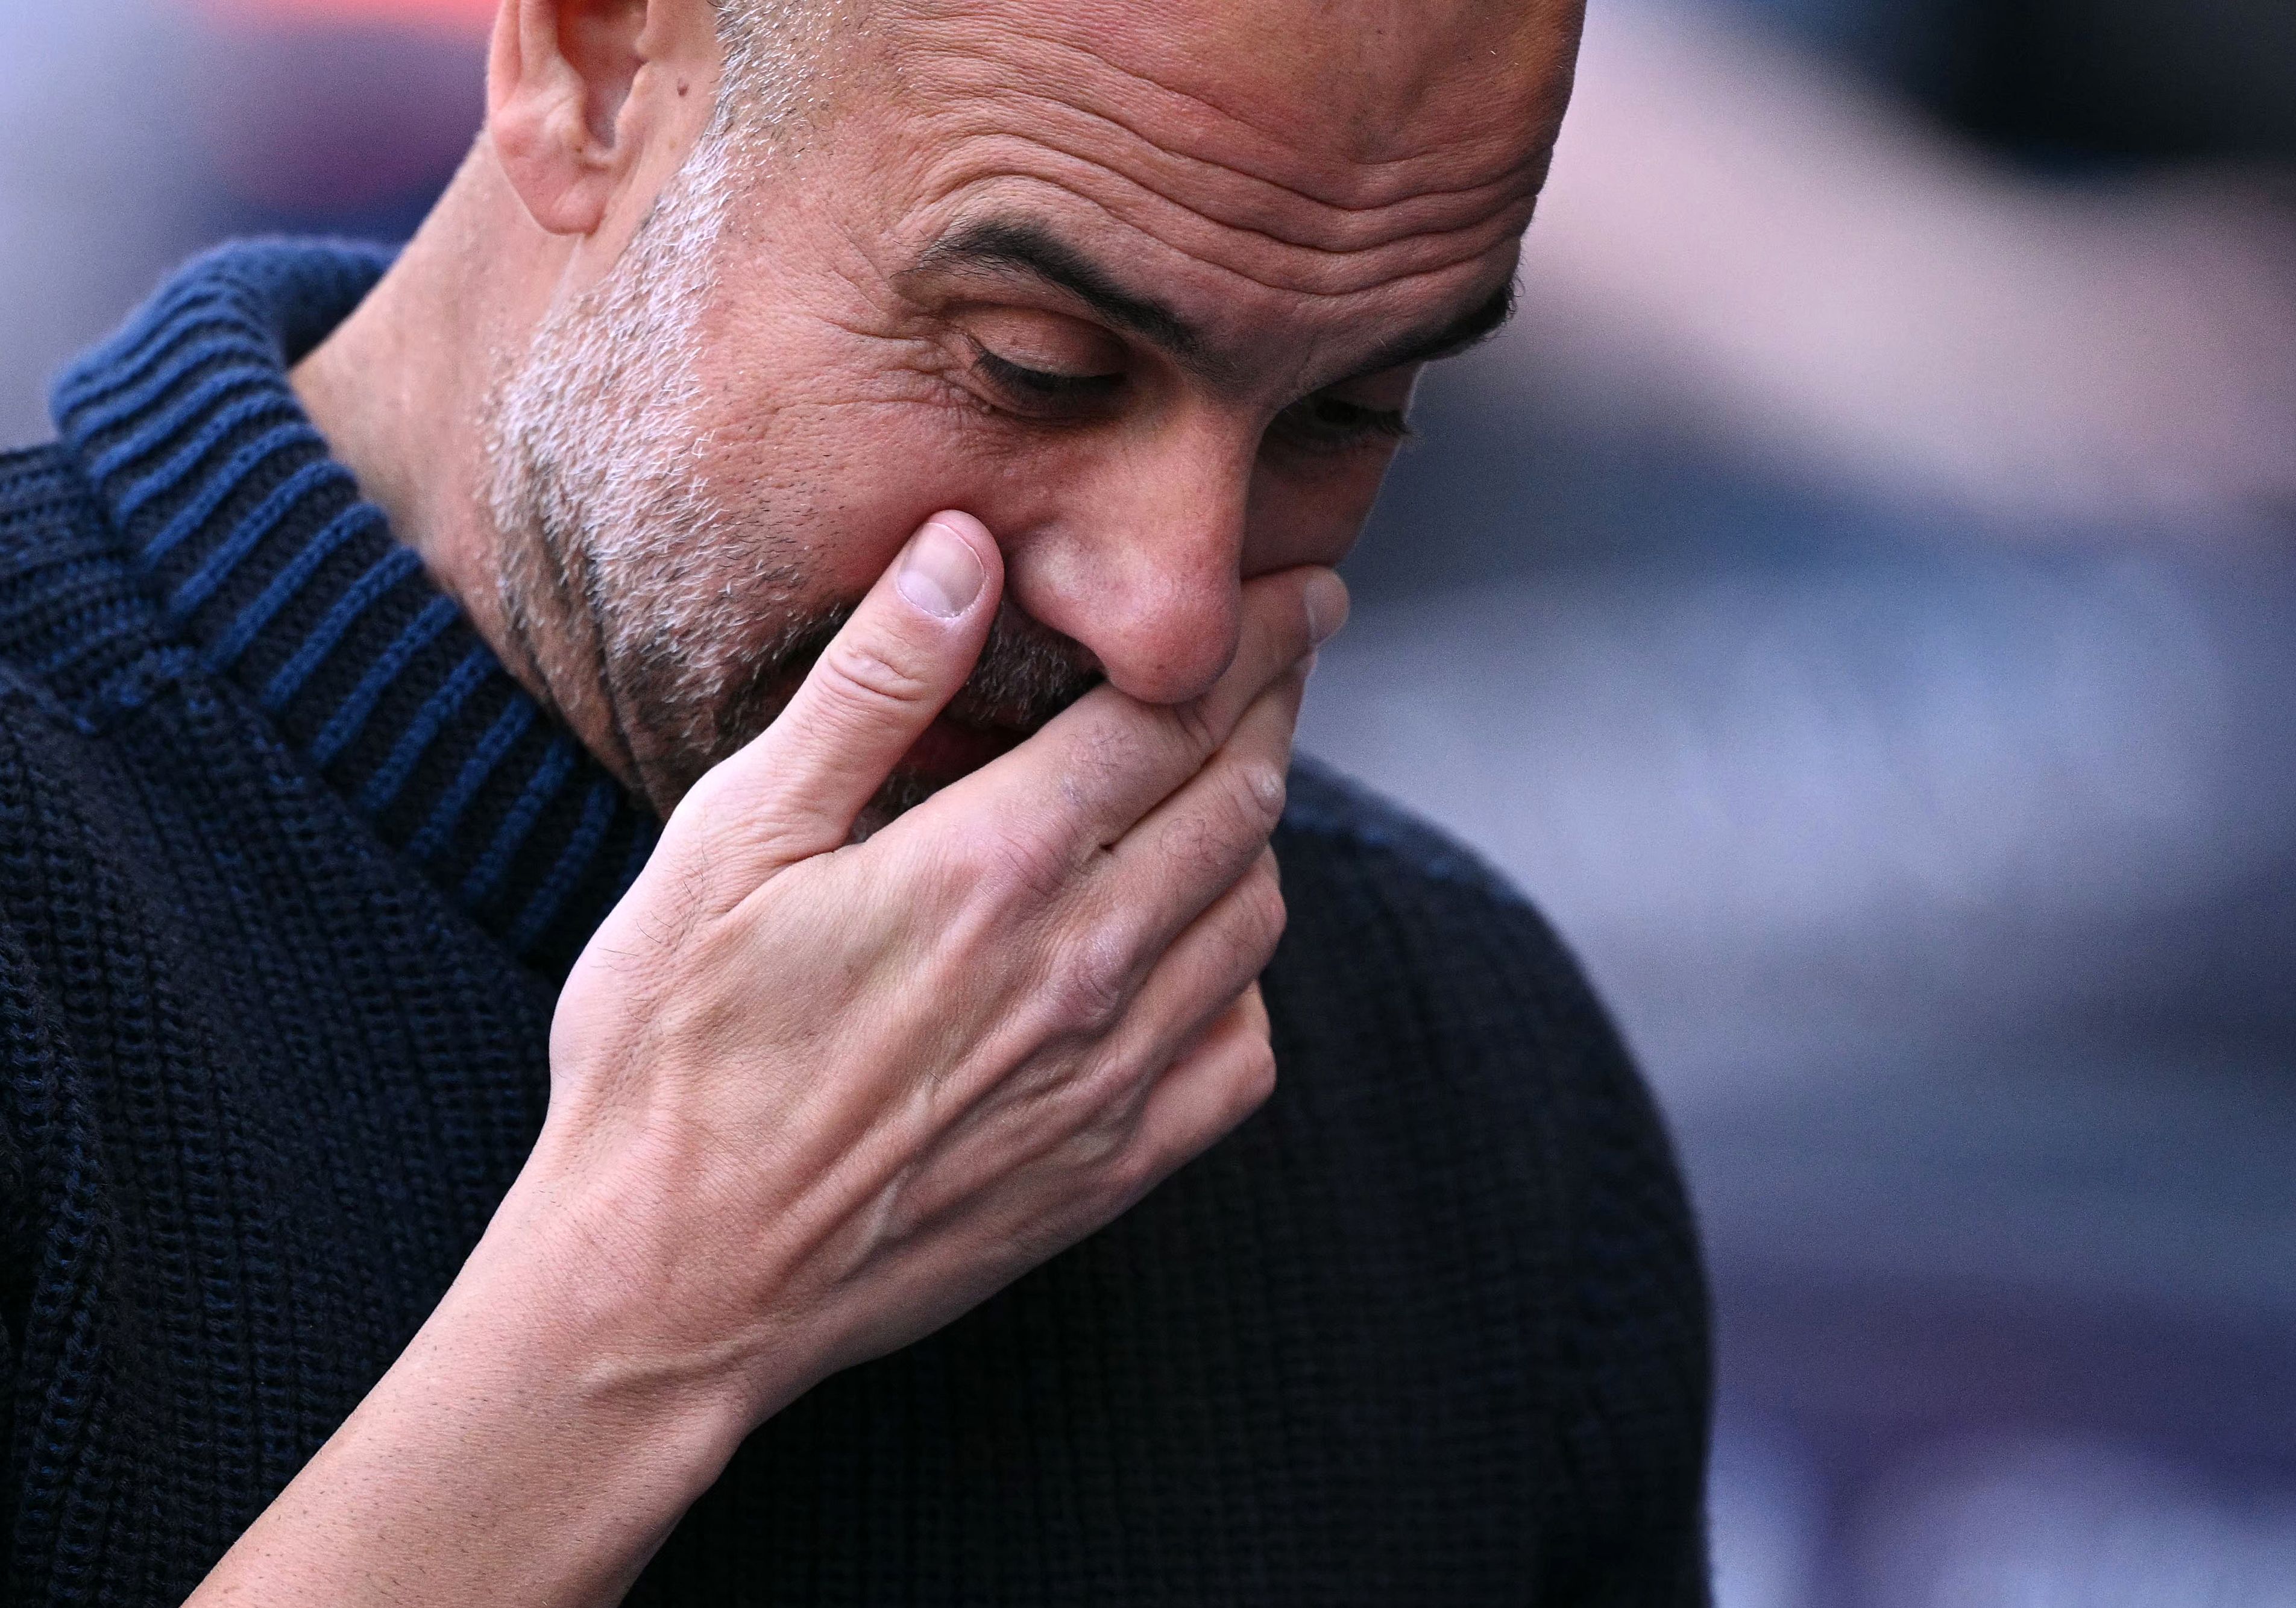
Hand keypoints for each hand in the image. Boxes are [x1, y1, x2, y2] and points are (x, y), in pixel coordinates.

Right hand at [518, 509, 1343, 1434]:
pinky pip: (1245, 1053)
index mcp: (994, 866)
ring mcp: (1110, 1078)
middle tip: (1292, 648)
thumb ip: (869, 689)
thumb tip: (965, 549)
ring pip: (1256, 916)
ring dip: (1262, 830)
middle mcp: (1082, 967)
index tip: (1300, 587)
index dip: (1255, 634)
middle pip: (1241, 800)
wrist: (671, 1286)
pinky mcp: (1112, 1168)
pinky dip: (1246, 979)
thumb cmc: (672, 1053)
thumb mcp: (732, 839)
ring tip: (1238, 779)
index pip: (1177, 713)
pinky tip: (1200, 949)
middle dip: (1278, 704)